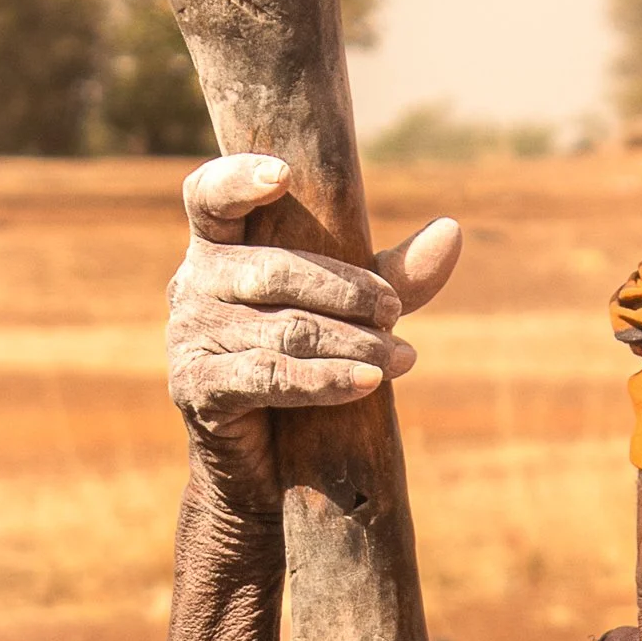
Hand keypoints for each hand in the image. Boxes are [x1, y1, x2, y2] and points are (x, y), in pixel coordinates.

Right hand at [166, 153, 460, 508]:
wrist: (266, 465)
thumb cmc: (307, 365)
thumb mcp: (351, 313)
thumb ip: (393, 274)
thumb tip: (452, 230)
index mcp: (220, 247)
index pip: (210, 197)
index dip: (238, 179)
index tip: (283, 175)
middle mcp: (194, 284)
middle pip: (272, 270)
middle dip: (345, 290)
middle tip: (395, 311)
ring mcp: (189, 337)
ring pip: (282, 329)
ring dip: (351, 343)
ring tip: (402, 358)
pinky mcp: (196, 389)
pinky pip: (267, 377)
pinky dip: (324, 380)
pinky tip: (368, 384)